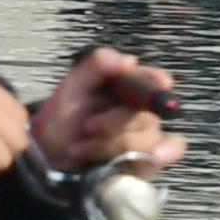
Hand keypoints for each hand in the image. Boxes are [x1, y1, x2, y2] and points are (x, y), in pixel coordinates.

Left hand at [32, 47, 187, 173]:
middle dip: (114, 123)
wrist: (49, 157)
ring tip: (81, 149)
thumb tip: (128, 60)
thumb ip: (95, 68)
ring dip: (109, 146)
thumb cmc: (61, 121)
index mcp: (125, 87)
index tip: (160, 82)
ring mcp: (146, 136)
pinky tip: (151, 156)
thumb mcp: (70, 90)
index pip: (154, 80)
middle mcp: (141, 110)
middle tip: (87, 127)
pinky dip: (163, 153)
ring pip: (146, 140)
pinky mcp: (148, 160)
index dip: (156, 82)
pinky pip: (170, 152)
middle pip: (146, 115)